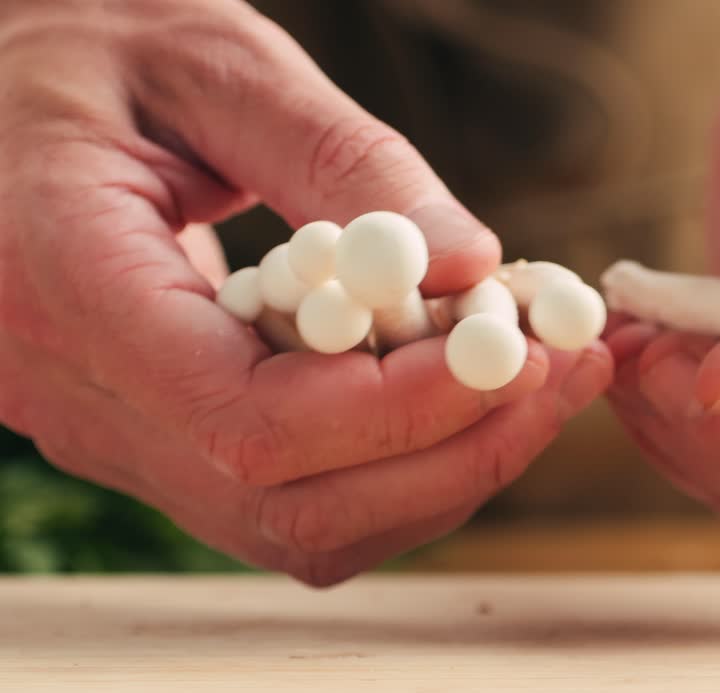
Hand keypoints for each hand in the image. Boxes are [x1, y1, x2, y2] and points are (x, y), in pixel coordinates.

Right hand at [0, 0, 611, 584]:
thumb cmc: (85, 47)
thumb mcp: (216, 64)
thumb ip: (342, 160)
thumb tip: (471, 265)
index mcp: (67, 291)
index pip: (255, 426)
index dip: (406, 409)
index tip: (517, 350)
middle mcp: (74, 397)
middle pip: (290, 507)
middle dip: (456, 455)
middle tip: (563, 376)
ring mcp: (109, 434)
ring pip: (297, 527)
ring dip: (441, 471)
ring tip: (535, 382)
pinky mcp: (151, 437)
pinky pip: (287, 498)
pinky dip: (394, 464)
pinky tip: (459, 393)